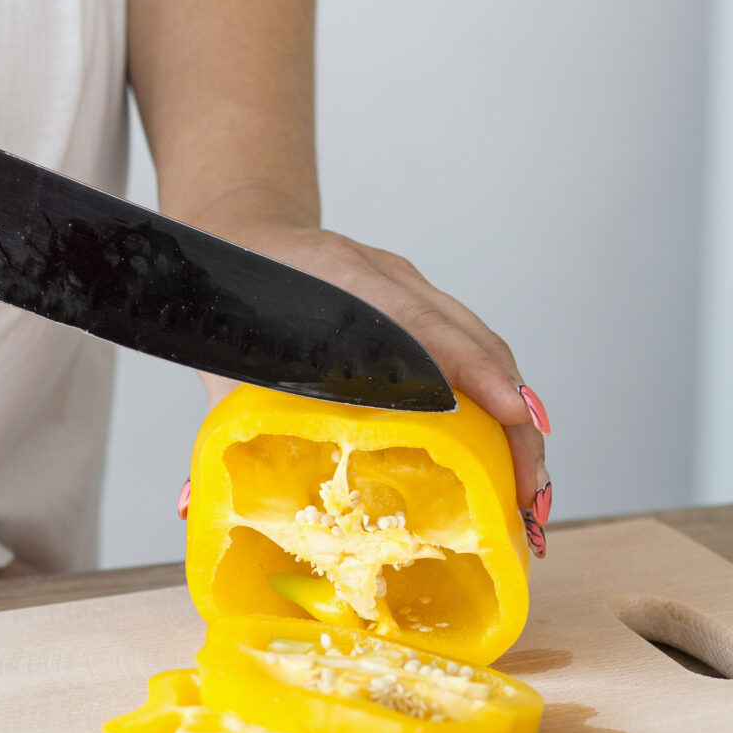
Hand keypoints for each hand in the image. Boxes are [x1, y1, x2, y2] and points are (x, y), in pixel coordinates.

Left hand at [188, 200, 550, 522]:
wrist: (234, 231)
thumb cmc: (228, 299)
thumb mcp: (221, 357)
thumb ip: (226, 420)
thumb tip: (203, 501)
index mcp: (341, 282)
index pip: (423, 327)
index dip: (472, 373)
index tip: (512, 417)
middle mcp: (387, 277)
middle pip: (474, 340)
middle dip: (515, 415)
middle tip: (528, 487)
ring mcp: (408, 284)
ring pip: (483, 343)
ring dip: (516, 410)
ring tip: (529, 482)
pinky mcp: (417, 298)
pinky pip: (471, 342)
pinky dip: (497, 391)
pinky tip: (509, 444)